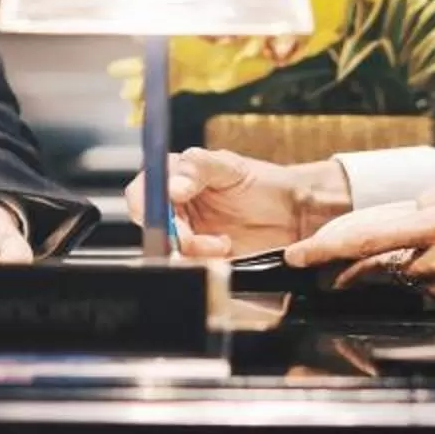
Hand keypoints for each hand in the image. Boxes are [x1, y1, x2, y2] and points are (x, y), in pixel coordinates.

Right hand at [136, 148, 350, 256]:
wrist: (292, 214)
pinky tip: (225, 253)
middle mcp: (175, 208)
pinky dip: (204, 264)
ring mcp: (188, 235)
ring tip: (221, 244)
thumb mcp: (230, 166)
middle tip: (192, 238)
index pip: (142, 191)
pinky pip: (190, 267)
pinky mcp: (202, 259)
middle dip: (174, 235)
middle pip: (152, 227)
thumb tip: (173, 185)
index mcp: (174, 178)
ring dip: (193, 252)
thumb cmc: (261, 182)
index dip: (147, 203)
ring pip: (170, 250)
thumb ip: (199, 167)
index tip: (173, 205)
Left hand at [283, 167, 434, 303]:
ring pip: (404, 278)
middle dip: (350, 264)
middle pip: (376, 265)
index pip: (366, 237)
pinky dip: (432, 279)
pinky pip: (432, 292)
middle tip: (327, 264)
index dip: (325, 247)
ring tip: (422, 253)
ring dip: (399, 267)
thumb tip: (409, 210)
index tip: (296, 255)